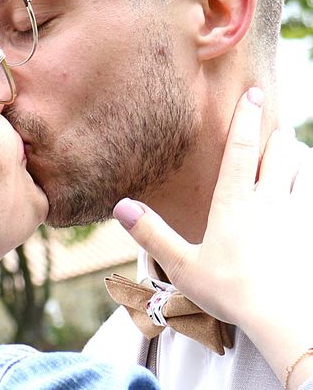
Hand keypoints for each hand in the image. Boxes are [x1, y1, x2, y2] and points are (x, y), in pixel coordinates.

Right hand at [113, 88, 312, 386]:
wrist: (286, 319)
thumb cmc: (230, 292)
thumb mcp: (181, 265)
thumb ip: (151, 234)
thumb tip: (119, 205)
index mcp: (235, 205)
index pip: (241, 151)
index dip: (245, 119)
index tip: (253, 93)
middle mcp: (269, 203)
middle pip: (281, 155)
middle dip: (279, 137)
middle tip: (277, 125)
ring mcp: (295, 218)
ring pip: (302, 173)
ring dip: (298, 158)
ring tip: (293, 150)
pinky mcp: (310, 234)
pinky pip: (312, 199)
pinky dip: (308, 186)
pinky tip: (305, 191)